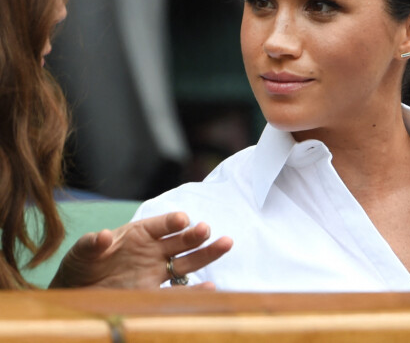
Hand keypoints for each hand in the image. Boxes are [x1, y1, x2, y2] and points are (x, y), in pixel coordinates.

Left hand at [49, 212, 232, 288]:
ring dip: (206, 253)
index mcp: (138, 234)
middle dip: (193, 234)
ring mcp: (156, 272)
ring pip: (187, 261)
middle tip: (205, 229)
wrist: (76, 296)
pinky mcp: (154, 294)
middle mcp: (152, 250)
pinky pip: (177, 291)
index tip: (182, 220)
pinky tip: (211, 288)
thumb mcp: (81, 253)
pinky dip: (194, 291)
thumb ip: (92, 244)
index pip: (159, 224)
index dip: (171, 221)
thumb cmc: (80, 267)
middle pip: (179, 240)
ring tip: (225, 243)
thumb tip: (105, 236)